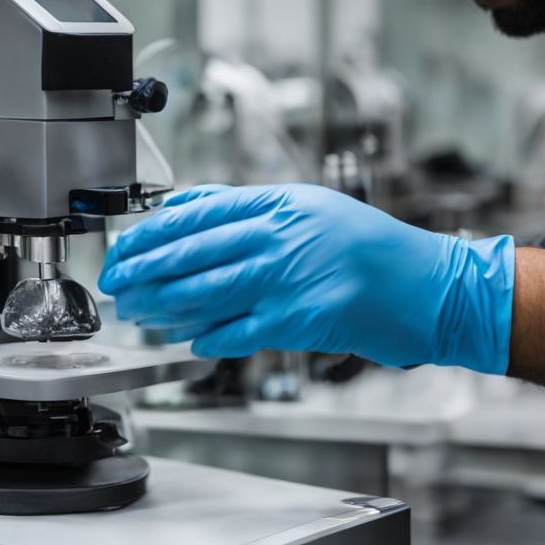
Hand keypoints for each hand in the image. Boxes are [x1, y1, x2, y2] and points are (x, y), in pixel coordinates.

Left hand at [99, 184, 514, 372]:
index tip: (124, 249)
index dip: (150, 234)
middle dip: (143, 271)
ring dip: (164, 305)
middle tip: (115, 284)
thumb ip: (243, 206)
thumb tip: (182, 206)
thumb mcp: (307, 207)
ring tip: (139, 312)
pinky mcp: (300, 318)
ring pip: (206, 291)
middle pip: (192, 252)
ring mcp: (290, 276)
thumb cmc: (369, 248)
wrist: (429, 286)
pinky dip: (209, 337)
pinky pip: (239, 329)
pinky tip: (188, 340)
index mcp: (280, 203)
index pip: (196, 214)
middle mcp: (281, 234)